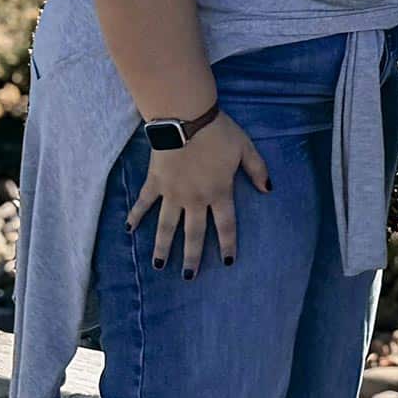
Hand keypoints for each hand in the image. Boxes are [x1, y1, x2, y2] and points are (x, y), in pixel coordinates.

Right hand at [125, 111, 268, 273]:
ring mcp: (172, 193)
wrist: (186, 120)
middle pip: (193, 234)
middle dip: (191, 257)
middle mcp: (195, 199)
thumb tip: (268, 190)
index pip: (225, 225)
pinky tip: (129, 230)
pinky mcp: (155, 183)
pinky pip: (144, 203)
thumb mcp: (246, 149)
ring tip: (158, 266)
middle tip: (188, 277)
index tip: (226, 262)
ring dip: (162, 247)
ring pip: (166, 226)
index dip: (226, 244)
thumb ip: (257, 170)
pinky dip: (136, 216)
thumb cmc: (220, 133)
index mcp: (219, 192)